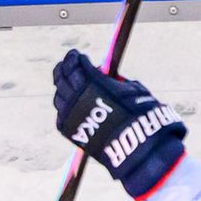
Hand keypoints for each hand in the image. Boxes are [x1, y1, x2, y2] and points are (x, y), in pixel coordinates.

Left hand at [52, 50, 186, 199]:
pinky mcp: (67, 129)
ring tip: (67, 82)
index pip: (76, 64)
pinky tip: (71, 103)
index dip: (75, 58)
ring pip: (59, 95)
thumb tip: (107, 76)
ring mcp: (69, 113)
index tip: (76, 54)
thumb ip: (117, 81)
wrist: (135, 146)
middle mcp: (77, 96)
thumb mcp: (135, 90)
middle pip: (62, 77)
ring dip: (62, 86)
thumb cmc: (141, 115)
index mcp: (93, 82)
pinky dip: (65, 105)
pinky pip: (61, 113)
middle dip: (64, 68)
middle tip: (67, 64)